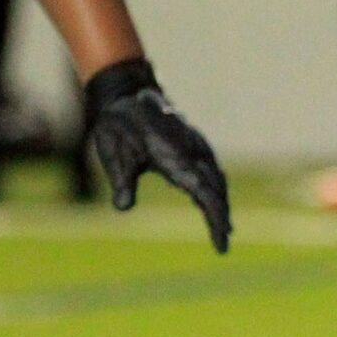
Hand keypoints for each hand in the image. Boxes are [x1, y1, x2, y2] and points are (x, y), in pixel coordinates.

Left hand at [83, 57, 232, 251]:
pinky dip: (216, 189)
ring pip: (217, 180)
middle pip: (217, 190)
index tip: (221, 242)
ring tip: (223, 228)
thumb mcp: (113, 152)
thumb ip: (122, 181)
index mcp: (176, 157)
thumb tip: (122, 208)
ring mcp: (197, 146)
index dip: (216, 219)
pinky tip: (215, 200)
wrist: (128, 93)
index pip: (205, 194)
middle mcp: (193, 152)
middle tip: (222, 243)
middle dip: (221, 216)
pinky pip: (213, 170)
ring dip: (221, 203)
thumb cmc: (119, 125)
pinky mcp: (196, 145)